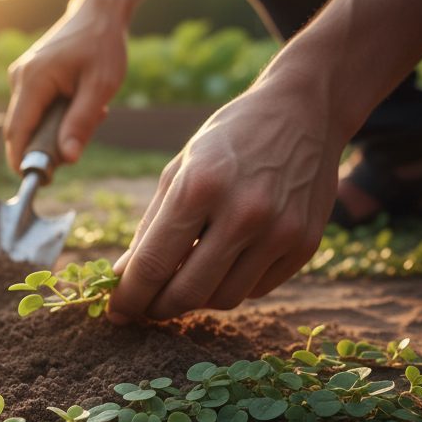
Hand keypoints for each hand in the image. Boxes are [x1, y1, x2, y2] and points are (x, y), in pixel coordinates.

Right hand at [4, 0, 126, 169]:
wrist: (100, 12)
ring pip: (30, 121)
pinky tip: (81, 103)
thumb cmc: (103, 45)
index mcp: (33, 80)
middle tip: (77, 147)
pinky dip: (56, 116)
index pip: (16, 132)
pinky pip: (36, 110)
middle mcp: (19, 78)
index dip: (23, 160)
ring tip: (92, 112)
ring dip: (55, 130)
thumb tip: (67, 158)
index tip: (40, 180)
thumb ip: (82, 123)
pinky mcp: (28, 78)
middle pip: (21, 130)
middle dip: (45, 147)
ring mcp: (21, 77)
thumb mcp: (100, 86)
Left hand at [107, 72, 344, 321]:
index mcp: (200, 187)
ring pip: (224, 298)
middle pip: (188, 292)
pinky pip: (256, 289)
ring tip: (180, 283)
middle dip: (157, 308)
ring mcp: (280, 231)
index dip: (129, 296)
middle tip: (144, 307)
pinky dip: (230, 286)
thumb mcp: (179, 170)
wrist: (303, 111)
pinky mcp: (305, 244)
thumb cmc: (228, 138)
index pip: (154, 264)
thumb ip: (150, 227)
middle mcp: (244, 212)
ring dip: (195, 300)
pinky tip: (220, 268)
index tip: (116, 310)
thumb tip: (122, 276)